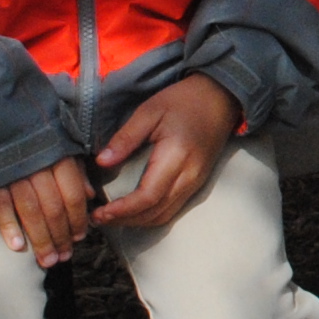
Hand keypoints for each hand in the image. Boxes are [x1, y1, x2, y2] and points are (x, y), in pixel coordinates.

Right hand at [0, 155, 95, 268]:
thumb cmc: (37, 137)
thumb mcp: (63, 146)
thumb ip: (77, 171)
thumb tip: (89, 196)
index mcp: (59, 158)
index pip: (73, 196)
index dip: (78, 219)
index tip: (79, 237)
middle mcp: (39, 167)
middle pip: (53, 209)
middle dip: (60, 237)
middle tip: (64, 257)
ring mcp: (14, 175)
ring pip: (31, 213)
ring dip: (40, 240)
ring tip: (47, 260)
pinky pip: (1, 207)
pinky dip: (9, 227)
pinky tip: (17, 246)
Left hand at [94, 76, 244, 235]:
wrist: (220, 97)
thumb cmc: (184, 100)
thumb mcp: (150, 110)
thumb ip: (126, 137)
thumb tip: (102, 162)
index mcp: (176, 157)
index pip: (148, 196)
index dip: (123, 210)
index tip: (100, 213)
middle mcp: (189, 176)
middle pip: (156, 213)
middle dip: (126, 220)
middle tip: (98, 218)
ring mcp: (196, 182)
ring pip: (165, 215)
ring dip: (138, 221)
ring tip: (112, 217)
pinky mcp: (197, 183)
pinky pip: (173, 209)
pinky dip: (150, 215)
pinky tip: (134, 209)